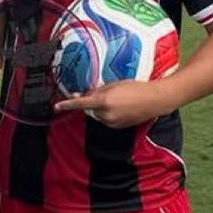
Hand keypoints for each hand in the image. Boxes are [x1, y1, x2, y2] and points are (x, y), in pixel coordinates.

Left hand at [54, 79, 174, 127]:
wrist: (154, 100)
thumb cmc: (136, 88)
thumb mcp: (114, 85)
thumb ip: (98, 91)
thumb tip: (85, 95)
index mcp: (104, 102)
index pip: (81, 104)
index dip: (68, 104)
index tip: (57, 106)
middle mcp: (106, 115)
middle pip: (89, 109)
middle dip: (91, 102)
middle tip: (101, 92)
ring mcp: (112, 123)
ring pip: (97, 115)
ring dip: (100, 108)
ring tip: (117, 99)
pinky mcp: (117, 127)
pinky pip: (106, 120)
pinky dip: (108, 114)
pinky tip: (121, 106)